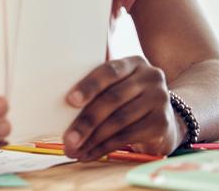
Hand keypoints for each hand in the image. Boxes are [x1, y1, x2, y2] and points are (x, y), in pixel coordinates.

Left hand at [63, 56, 184, 160]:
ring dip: (92, 139)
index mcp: (133, 63)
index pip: (109, 70)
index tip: (70, 100)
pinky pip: (127, 136)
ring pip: (118, 121)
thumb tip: (56, 100)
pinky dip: (104, 147)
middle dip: (86, 121)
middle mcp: (150, 77)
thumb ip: (96, 86)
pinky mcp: (161, 123)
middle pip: (112, 99)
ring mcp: (159, 100)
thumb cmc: (126, 99)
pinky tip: (88, 154)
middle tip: (67, 138)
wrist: (162, 119)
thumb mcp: (116, 85)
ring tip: (73, 149)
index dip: (89, 85)